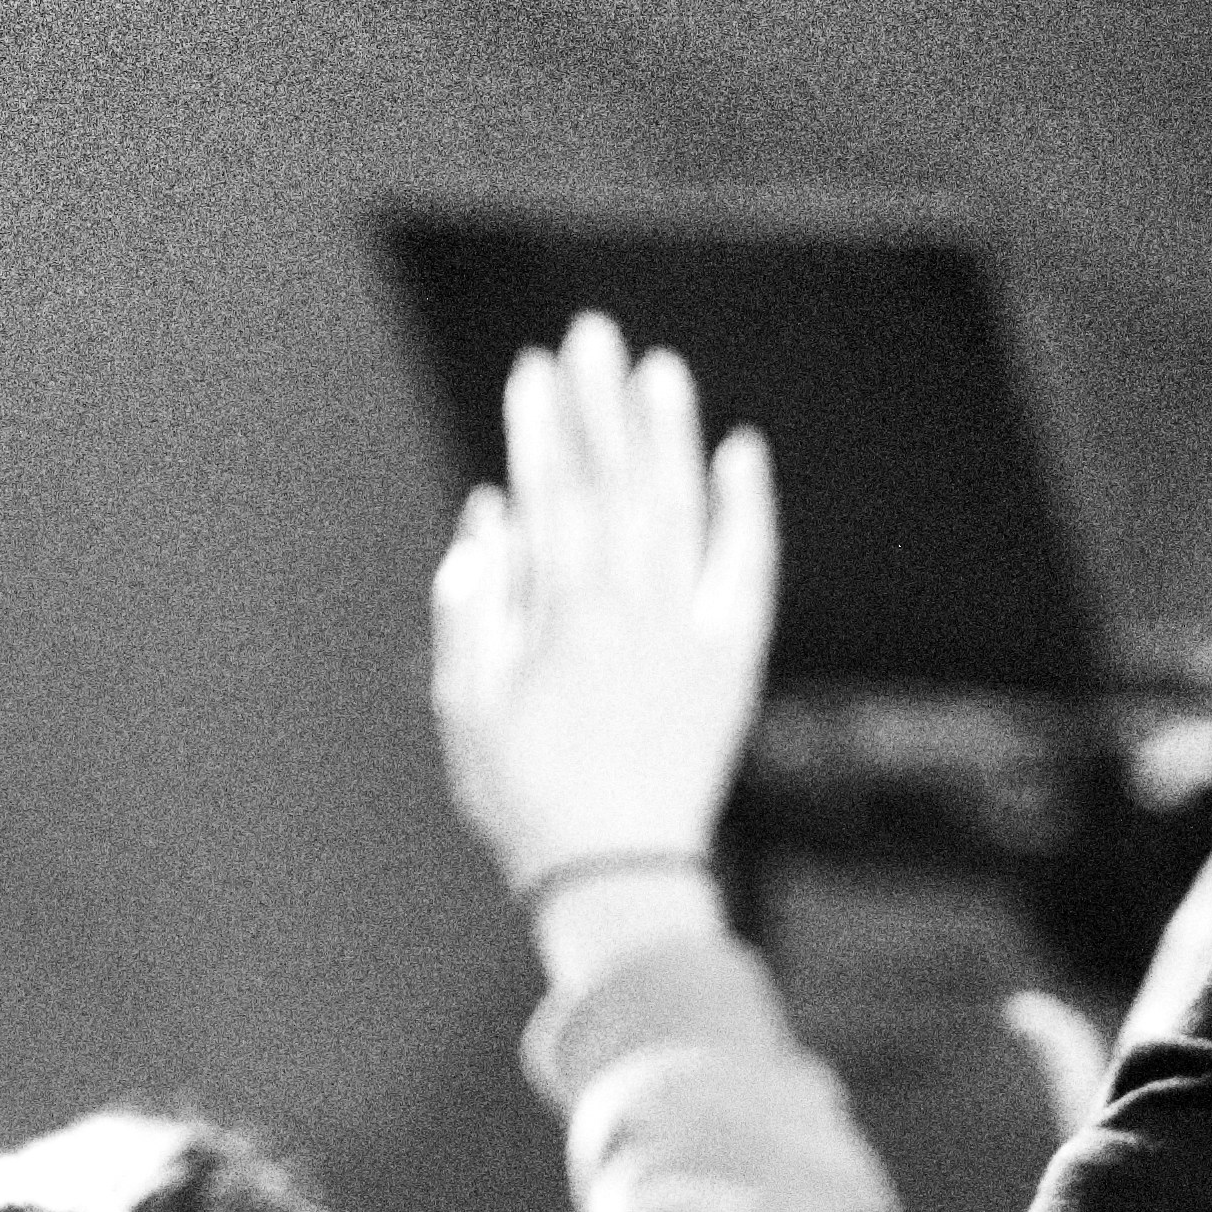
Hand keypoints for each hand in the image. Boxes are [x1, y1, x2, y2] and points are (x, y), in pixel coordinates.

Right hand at [429, 311, 773, 978]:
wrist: (615, 876)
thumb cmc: (526, 800)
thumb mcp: (465, 709)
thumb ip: (472, 607)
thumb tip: (489, 516)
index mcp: (560, 617)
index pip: (552, 495)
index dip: (542, 425)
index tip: (535, 369)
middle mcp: (630, 610)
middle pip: (617, 483)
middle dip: (601, 404)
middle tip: (593, 334)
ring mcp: (687, 631)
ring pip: (680, 509)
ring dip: (669, 434)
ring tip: (660, 369)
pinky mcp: (732, 659)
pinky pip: (745, 569)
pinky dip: (746, 509)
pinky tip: (741, 453)